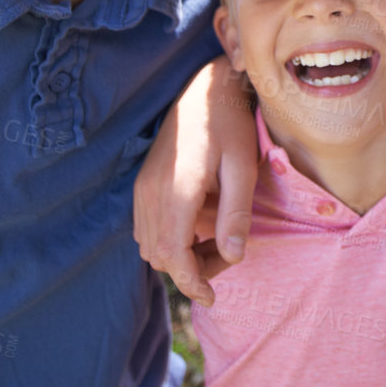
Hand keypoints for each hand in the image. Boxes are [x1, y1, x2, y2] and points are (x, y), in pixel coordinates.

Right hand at [133, 56, 258, 305]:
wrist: (202, 89)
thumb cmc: (229, 124)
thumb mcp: (243, 168)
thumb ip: (236, 214)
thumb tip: (234, 256)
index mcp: (177, 191)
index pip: (174, 256)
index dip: (192, 283)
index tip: (212, 297)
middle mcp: (151, 193)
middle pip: (161, 256)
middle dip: (191, 269)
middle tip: (226, 256)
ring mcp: (142, 188)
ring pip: (150, 246)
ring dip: (179, 256)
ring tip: (215, 240)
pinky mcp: (142, 184)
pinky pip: (146, 228)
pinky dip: (169, 239)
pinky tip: (197, 225)